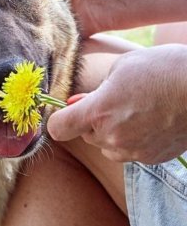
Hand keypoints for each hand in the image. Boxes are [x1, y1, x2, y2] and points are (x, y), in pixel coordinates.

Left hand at [47, 45, 186, 163]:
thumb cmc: (166, 70)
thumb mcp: (123, 67)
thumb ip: (95, 90)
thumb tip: (77, 104)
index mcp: (99, 112)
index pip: (58, 128)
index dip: (60, 119)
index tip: (68, 111)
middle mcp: (112, 137)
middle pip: (85, 136)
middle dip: (94, 121)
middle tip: (116, 101)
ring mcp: (134, 151)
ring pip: (108, 146)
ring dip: (114, 133)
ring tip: (138, 111)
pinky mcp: (152, 158)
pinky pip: (131, 152)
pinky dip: (136, 140)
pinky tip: (153, 122)